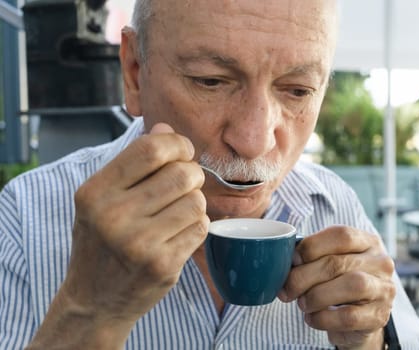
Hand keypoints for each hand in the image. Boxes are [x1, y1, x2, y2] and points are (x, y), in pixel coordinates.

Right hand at [29, 123, 208, 347]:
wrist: (94, 301)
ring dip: (194, 203)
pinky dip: (196, 226)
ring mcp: (140, 244)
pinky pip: (201, 227)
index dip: (176, 143)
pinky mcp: (163, 265)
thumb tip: (166, 128)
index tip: (181, 151)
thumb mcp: (101, 199)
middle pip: (182, 173)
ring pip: (197, 200)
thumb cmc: (100, 241)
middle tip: (184, 185)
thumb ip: (133, 162)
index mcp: (95, 192)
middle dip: (192, 174)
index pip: (151, 149)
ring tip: (177, 213)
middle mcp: (114, 216)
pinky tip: (178, 233)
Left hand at [278, 226, 395, 349]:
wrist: (359, 319)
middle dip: (304, 277)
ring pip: (351, 286)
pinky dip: (323, 318)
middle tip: (287, 289)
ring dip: (316, 296)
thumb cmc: (338, 284)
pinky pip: (349, 316)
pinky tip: (312, 318)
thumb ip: (313, 255)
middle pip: (339, 263)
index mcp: (368, 242)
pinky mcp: (378, 317)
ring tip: (302, 303)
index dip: (312, 246)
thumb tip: (283, 259)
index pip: (342, 235)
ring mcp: (384, 289)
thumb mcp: (330, 263)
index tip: (292, 260)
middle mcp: (381, 262)